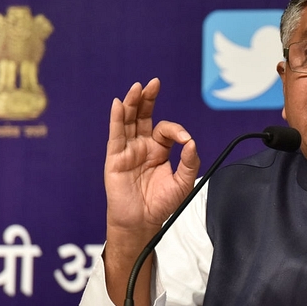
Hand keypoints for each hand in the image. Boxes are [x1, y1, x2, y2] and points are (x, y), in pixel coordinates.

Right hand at [102, 78, 199, 305]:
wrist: (142, 222)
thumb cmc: (161, 204)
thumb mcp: (182, 182)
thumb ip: (189, 162)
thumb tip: (191, 142)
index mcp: (158, 150)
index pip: (165, 130)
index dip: (176, 130)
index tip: (185, 139)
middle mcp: (142, 146)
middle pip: (143, 116)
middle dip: (148, 99)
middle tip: (154, 83)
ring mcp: (127, 151)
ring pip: (129, 122)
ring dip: (132, 104)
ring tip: (137, 88)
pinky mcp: (115, 158)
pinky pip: (116, 135)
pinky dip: (117, 119)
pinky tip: (119, 104)